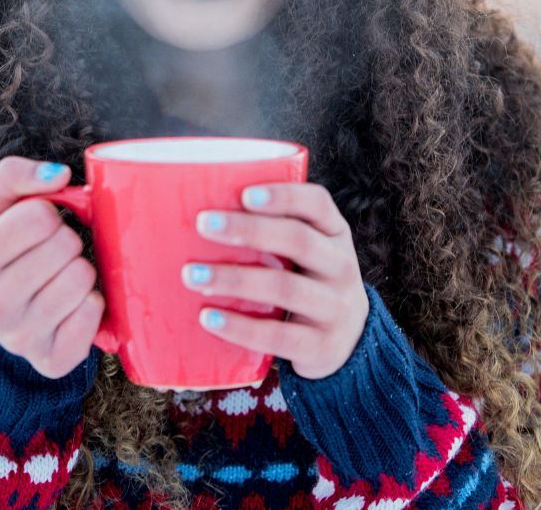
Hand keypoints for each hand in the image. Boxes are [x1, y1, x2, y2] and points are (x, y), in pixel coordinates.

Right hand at [0, 156, 105, 379]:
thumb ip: (16, 174)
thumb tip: (60, 176)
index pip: (40, 216)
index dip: (46, 213)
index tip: (35, 227)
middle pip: (65, 246)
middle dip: (65, 240)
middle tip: (49, 253)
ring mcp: (18, 339)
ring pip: (82, 278)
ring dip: (79, 269)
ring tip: (58, 276)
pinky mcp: (51, 361)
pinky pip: (93, 314)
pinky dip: (90, 302)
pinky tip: (69, 304)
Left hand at [183, 182, 369, 379]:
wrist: (349, 341)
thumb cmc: (307, 281)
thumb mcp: (305, 252)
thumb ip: (270, 232)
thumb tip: (195, 208)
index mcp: (334, 233)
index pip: (317, 203)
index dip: (284, 196)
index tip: (245, 194)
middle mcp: (341, 266)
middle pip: (298, 240)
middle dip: (249, 230)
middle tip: (204, 224)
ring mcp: (335, 308)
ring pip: (285, 288)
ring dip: (235, 279)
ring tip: (191, 275)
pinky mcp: (322, 347)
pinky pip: (278, 336)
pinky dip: (241, 327)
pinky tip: (208, 318)